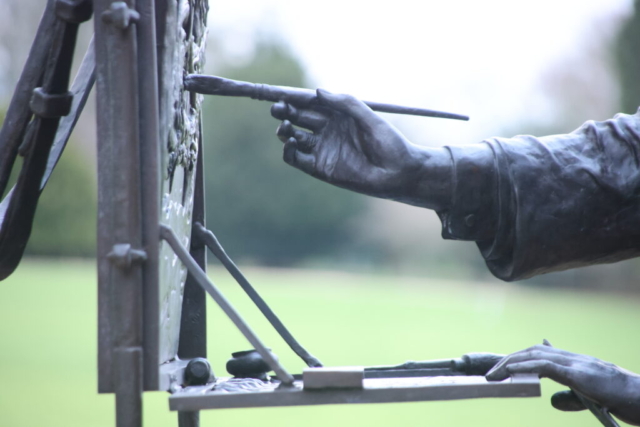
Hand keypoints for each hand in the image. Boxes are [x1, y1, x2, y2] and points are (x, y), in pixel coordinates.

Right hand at [270, 90, 451, 209]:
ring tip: (286, 127)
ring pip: (292, 136)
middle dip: (284, 111)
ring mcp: (322, 148)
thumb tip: (317, 92)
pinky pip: (296, 158)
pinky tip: (290, 142)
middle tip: (278, 109)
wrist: (398, 173)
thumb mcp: (370, 118)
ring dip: (284, 130)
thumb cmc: (389, 143)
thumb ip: (345, 103)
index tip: (276, 92)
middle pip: (297, 117)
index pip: (308, 102)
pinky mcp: (320, 167)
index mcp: (337, 114)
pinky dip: (288, 150)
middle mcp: (327, 129)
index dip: (291, 96)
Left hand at [486, 344, 639, 424]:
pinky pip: (547, 366)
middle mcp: (572, 358)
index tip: (501, 364)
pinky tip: (511, 372)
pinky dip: (526, 367)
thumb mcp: (590, 399)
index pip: (540, 353)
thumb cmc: (622, 400)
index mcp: (574, 362)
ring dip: (510, 364)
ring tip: (493, 375)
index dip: (518, 357)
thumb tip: (552, 401)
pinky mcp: (579, 374)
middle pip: (532, 352)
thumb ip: (570, 397)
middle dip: (508, 360)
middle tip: (489, 373)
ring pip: (535, 355)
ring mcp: (576, 363)